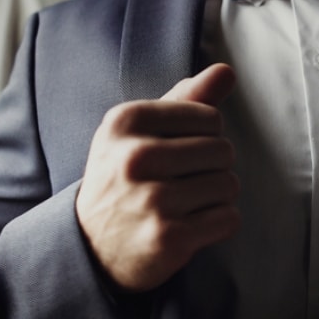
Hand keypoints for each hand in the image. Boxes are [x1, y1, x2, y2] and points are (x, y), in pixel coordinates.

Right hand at [76, 63, 239, 292]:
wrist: (90, 246)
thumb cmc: (124, 179)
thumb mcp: (139, 132)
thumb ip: (186, 99)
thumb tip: (226, 71)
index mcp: (126, 121)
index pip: (210, 117)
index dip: (204, 137)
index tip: (177, 153)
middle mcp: (136, 157)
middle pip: (223, 150)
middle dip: (213, 168)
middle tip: (182, 183)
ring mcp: (153, 200)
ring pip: (229, 185)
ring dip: (217, 197)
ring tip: (185, 204)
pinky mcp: (170, 237)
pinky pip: (229, 219)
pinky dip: (218, 224)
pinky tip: (190, 226)